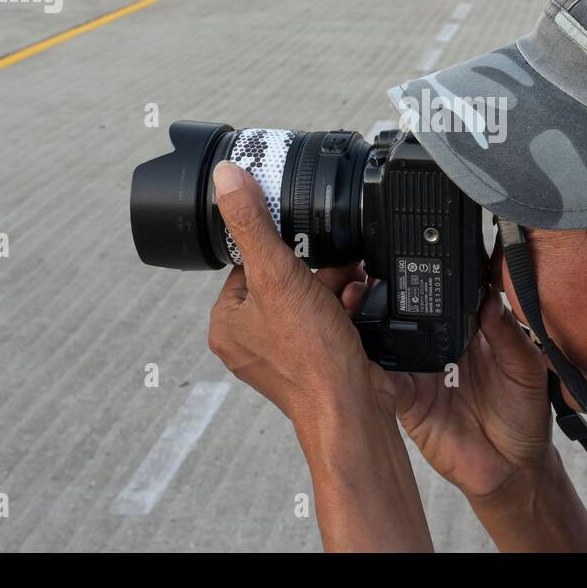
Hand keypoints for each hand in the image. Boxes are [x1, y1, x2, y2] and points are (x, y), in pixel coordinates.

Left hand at [206, 162, 369, 424]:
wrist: (353, 408)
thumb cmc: (311, 356)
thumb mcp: (278, 275)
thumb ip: (253, 223)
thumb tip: (227, 179)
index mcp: (228, 323)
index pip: (248, 263)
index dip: (280, 249)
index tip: (303, 246)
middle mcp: (250, 341)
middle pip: (284, 279)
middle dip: (316, 270)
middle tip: (337, 267)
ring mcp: (284, 355)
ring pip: (310, 299)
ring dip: (336, 287)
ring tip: (351, 286)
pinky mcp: (316, 363)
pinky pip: (329, 321)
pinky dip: (347, 309)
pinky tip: (359, 306)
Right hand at [344, 282, 552, 500]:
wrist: (512, 468)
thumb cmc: (524, 414)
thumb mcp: (526, 367)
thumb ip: (507, 333)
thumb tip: (490, 297)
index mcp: (468, 331)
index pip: (444, 296)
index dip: (430, 276)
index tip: (416, 255)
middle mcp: (439, 346)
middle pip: (406, 312)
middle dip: (384, 291)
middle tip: (371, 274)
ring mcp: (419, 372)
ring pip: (385, 339)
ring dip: (368, 319)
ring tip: (357, 299)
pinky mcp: (407, 400)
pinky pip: (381, 378)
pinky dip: (368, 365)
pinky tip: (361, 350)